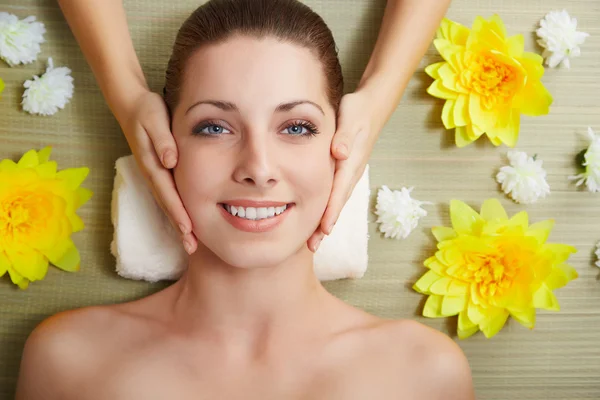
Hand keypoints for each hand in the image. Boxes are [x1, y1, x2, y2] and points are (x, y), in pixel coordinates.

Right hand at [118, 91, 197, 253]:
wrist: (131, 103)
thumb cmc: (146, 110)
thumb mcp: (154, 119)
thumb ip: (163, 140)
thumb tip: (170, 161)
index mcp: (153, 164)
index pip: (168, 193)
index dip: (178, 212)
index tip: (188, 230)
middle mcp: (153, 172)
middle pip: (168, 204)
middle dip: (179, 227)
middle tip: (191, 247)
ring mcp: (155, 173)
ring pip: (168, 202)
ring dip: (178, 222)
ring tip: (190, 242)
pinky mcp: (159, 170)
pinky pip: (169, 194)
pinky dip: (177, 209)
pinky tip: (186, 220)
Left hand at [307, 90, 381, 251]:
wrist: (371, 107)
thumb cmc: (357, 111)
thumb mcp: (350, 118)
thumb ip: (345, 136)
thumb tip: (340, 153)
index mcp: (351, 162)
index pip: (339, 191)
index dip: (331, 211)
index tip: (324, 229)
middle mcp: (352, 172)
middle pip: (337, 203)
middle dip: (325, 226)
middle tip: (313, 246)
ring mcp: (350, 173)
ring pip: (336, 201)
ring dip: (325, 221)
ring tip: (313, 241)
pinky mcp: (345, 171)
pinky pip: (335, 194)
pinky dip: (327, 208)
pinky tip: (318, 219)